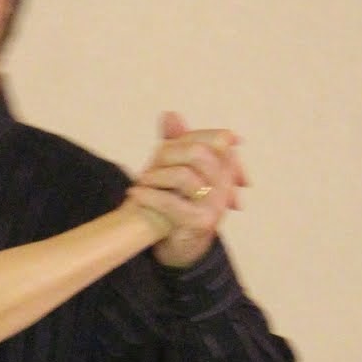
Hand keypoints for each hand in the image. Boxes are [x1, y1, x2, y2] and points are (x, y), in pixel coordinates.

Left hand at [126, 110, 246, 268]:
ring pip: (184, 176)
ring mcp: (216, 204)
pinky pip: (171, 203)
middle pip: (199, 152)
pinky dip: (148, 196)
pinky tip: (134, 193)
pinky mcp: (201, 222)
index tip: (164, 150)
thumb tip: (169, 114)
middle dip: (169, 153)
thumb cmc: (178, 203)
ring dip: (156, 176)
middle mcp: (227, 183)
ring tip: (141, 180)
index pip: (215, 137)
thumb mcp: (177, 168)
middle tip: (151, 161)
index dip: (186, 138)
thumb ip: (177, 141)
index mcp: (226, 166)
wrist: (180, 246)